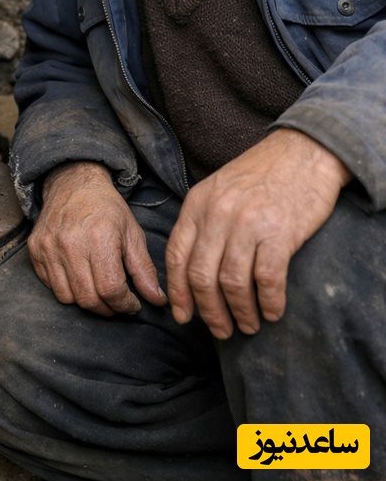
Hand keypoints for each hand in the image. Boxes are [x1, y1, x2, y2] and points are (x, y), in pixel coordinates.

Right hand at [28, 161, 167, 315]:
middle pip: (88, 298)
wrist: (73, 182)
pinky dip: (66, 289)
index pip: (111, 289)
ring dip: (86, 302)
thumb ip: (144, 269)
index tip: (132, 304)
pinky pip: (50, 286)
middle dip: (107, 308)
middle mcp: (70, 242)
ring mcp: (49, 246)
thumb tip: (157, 300)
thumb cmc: (106, 208)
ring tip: (98, 291)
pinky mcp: (36, 249)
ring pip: (67, 297)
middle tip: (117, 302)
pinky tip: (79, 278)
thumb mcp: (132, 233)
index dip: (125, 304)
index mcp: (99, 236)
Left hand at [165, 129, 352, 338]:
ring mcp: (248, 222)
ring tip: (248, 324)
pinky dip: (268, 303)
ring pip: (232, 283)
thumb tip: (193, 272)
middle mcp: (218, 212)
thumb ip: (204, 222)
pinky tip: (272, 311)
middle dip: (209, 311)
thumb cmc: (262, 174)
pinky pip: (267, 280)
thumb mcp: (220, 189)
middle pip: (201, 276)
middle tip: (221, 330)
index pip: (177, 255)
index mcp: (198, 203)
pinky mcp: (280, 232)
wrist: (304, 151)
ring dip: (239, 312)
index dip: (178, 292)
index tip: (184, 316)